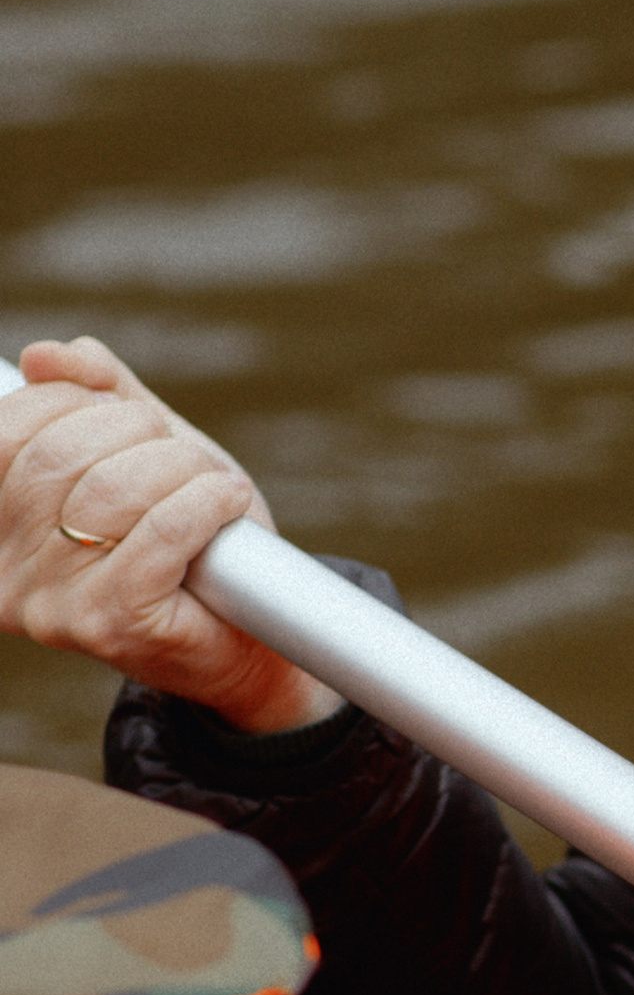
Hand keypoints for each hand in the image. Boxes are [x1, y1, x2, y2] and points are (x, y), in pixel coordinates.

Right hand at [0, 337, 340, 735]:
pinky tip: (227, 501)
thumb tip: (47, 355)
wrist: (249, 639)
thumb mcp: (141, 454)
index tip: (128, 416)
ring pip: (112, 491)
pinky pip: (157, 533)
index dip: (73, 401)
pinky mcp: (111, 625)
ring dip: (181, 468)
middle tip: (183, 454)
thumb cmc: (191, 542)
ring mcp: (54, 608)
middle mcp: (7, 577)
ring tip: (212, 484)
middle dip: (138, 432)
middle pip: (60, 456)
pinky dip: (203, 502)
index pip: (8, 434)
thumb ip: (97, 399)